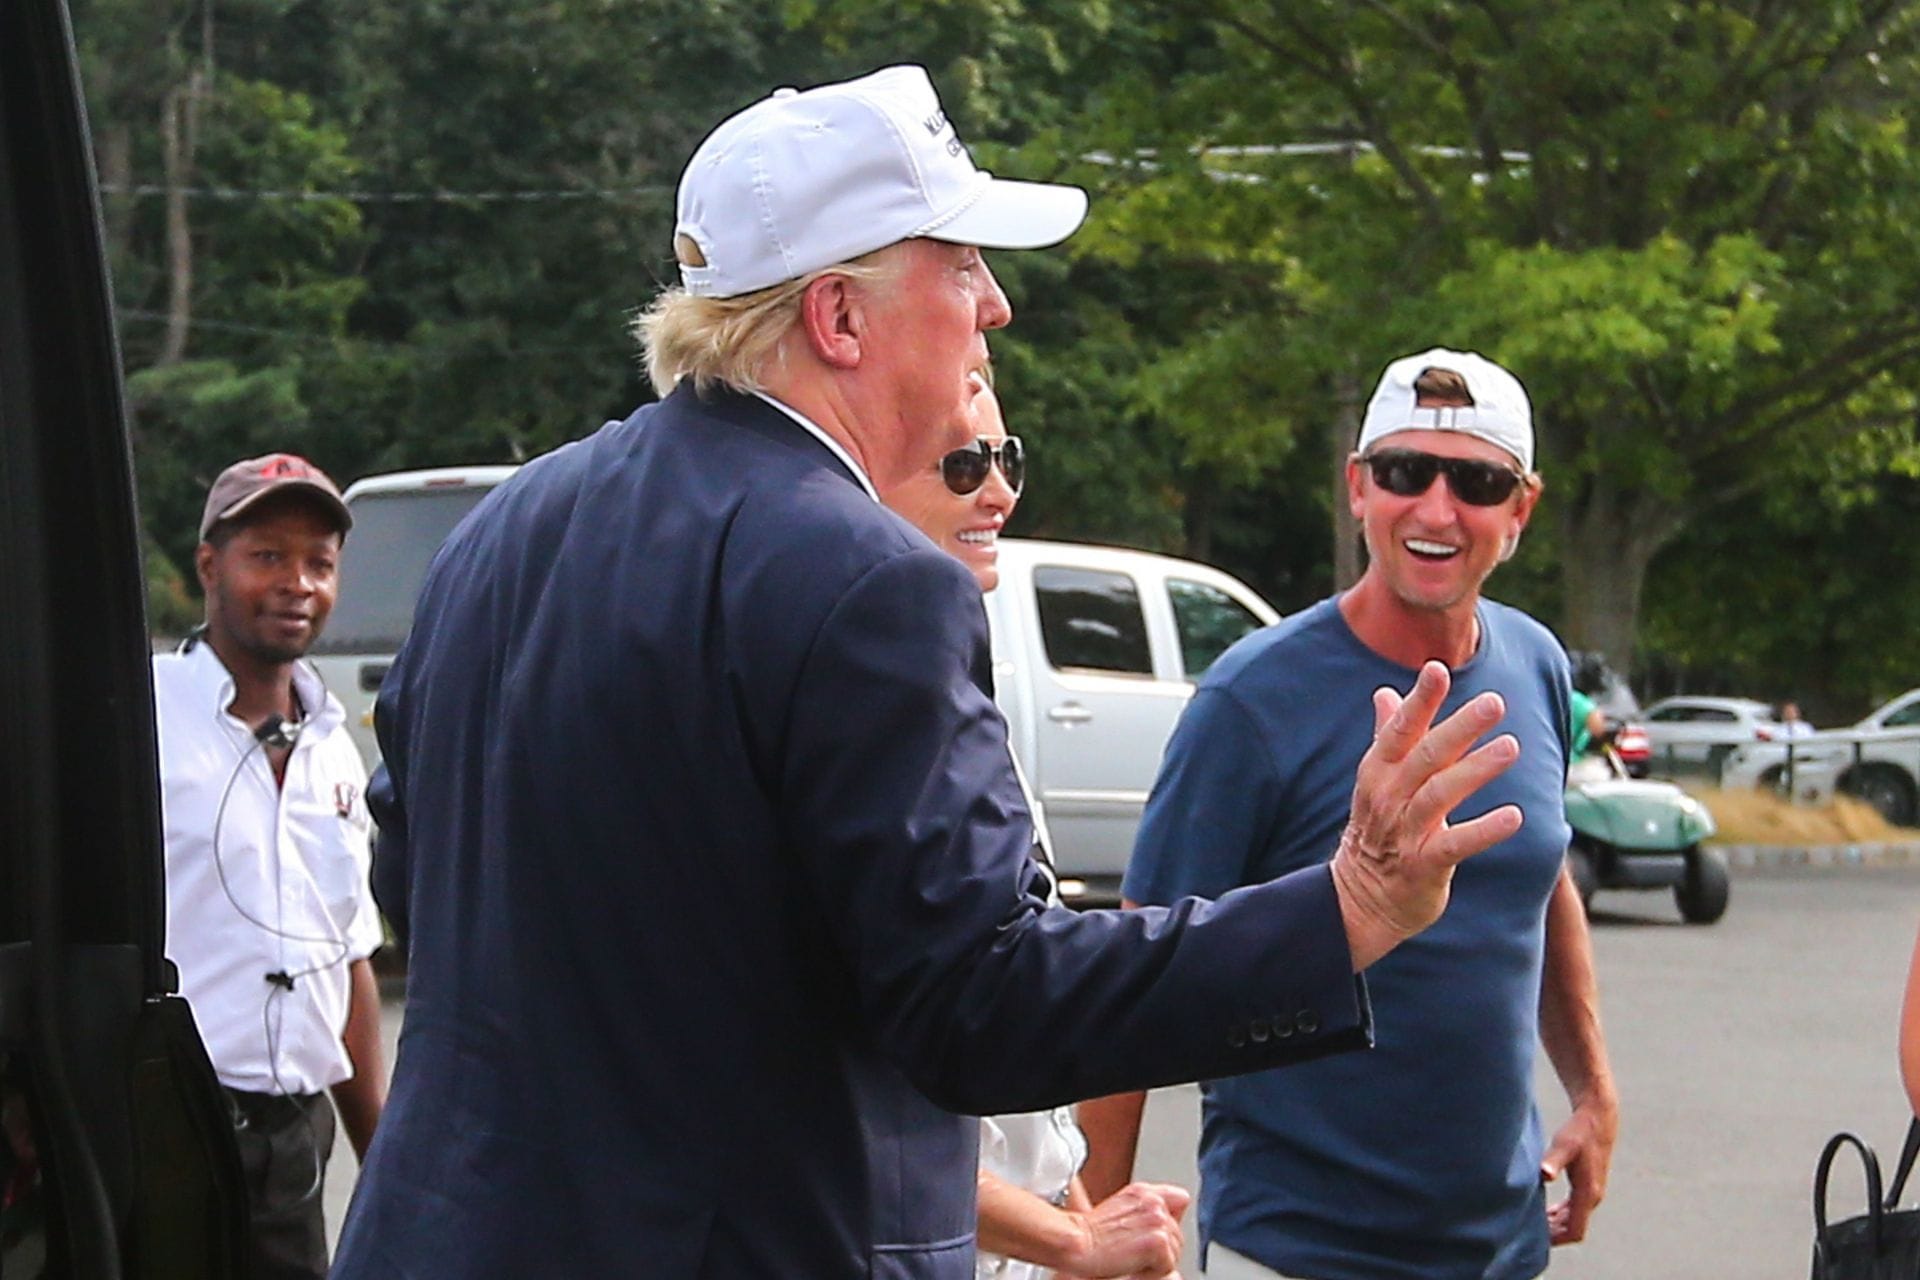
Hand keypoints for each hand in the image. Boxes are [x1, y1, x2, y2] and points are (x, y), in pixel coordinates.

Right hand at [1061, 1181, 1189, 1278]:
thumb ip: (1147, 1207)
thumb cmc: (1088, 1236)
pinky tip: (1131, 1267)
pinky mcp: (1157, 1242)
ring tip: (1130, 1260)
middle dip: (1160, 1250)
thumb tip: (1175, 1209)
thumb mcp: (1120, 1210)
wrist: (1074, 1246)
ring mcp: (1157, 1220)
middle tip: (1131, 1253)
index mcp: (1143, 1191)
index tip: (1147, 1237)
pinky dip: (1151, 1274)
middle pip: (1177, 1235)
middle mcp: (1153, 1201)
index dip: (1167, 1224)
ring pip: (1175, 1252)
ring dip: (1155, 1263)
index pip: (1180, 1199)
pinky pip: (1168, 1267)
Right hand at [1331, 661, 1522, 968]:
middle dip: (1459, 727)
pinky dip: (1484, 830)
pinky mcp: (1424, 865)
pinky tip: (1514, 816)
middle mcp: (1388, 798)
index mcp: (1378, 772)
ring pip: (1439, 794)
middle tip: (1494, 702)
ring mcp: (1405, 832)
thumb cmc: (1378, 831)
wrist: (1361, 899)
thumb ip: (1387, 736)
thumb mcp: (1377, 781)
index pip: (1399, 730)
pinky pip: (1455, 844)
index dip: (1419, 700)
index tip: (1437, 669)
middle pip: (1424, 756)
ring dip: (1475, 770)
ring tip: (1511, 747)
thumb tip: (1385, 693)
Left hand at [1542, 1088, 1617, 1243]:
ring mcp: (1592, 1192)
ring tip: (1532, 1223)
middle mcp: (1593, 1197)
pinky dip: (1560, 1215)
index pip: (1575, 1230)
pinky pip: (1574, 1210)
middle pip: (1573, 1229)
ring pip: (1574, 1220)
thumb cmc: (1579, 1131)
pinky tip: (1544, 1211)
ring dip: (1555, 1225)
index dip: (1556, 1239)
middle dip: (1552, 1234)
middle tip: (1525, 1232)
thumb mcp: (1564, 1145)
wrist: (1598, 1118)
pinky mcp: (1588, 1186)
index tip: (1535, 1239)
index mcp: (1588, 1192)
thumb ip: (1554, 1160)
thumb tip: (1545, 1174)